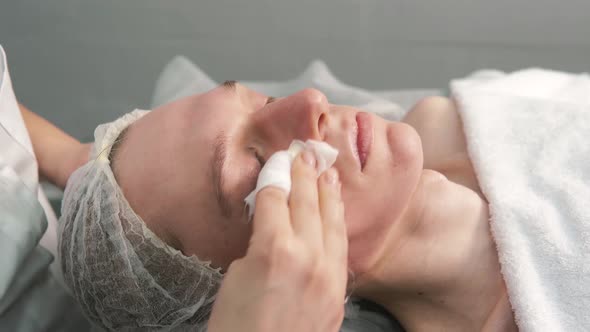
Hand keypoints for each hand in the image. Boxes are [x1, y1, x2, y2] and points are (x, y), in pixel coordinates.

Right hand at [208, 151, 347, 331]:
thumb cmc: (234, 327)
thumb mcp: (235, 277)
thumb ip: (258, 243)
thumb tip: (273, 223)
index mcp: (275, 250)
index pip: (278, 198)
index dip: (276, 175)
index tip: (279, 160)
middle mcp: (308, 256)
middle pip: (308, 202)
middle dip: (305, 175)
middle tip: (305, 154)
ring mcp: (329, 274)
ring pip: (331, 221)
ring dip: (328, 193)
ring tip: (328, 171)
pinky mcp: (338, 292)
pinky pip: (341, 247)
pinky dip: (337, 223)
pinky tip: (336, 212)